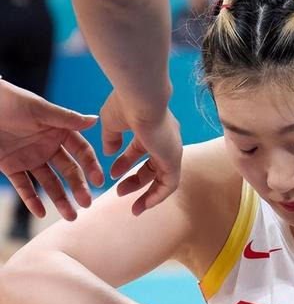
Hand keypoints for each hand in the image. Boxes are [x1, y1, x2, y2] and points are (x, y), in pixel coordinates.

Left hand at [0, 79, 103, 219]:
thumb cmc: (9, 100)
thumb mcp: (39, 109)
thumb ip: (67, 118)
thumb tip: (95, 120)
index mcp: (59, 131)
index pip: (81, 152)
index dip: (91, 166)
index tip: (99, 181)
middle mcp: (48, 147)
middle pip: (69, 171)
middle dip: (78, 188)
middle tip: (87, 204)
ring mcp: (31, 158)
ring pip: (50, 183)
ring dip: (61, 199)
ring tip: (71, 216)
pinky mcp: (11, 167)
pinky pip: (23, 186)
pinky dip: (31, 200)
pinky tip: (41, 213)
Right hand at [99, 91, 181, 215]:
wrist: (141, 98)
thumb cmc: (126, 105)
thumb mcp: (112, 123)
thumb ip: (111, 138)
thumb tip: (109, 152)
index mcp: (151, 129)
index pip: (141, 151)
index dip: (126, 165)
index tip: (112, 175)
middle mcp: (164, 140)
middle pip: (152, 166)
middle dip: (135, 181)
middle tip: (119, 191)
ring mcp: (171, 149)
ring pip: (162, 177)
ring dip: (147, 192)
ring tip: (133, 206)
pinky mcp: (174, 159)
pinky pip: (170, 183)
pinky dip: (158, 196)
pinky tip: (145, 205)